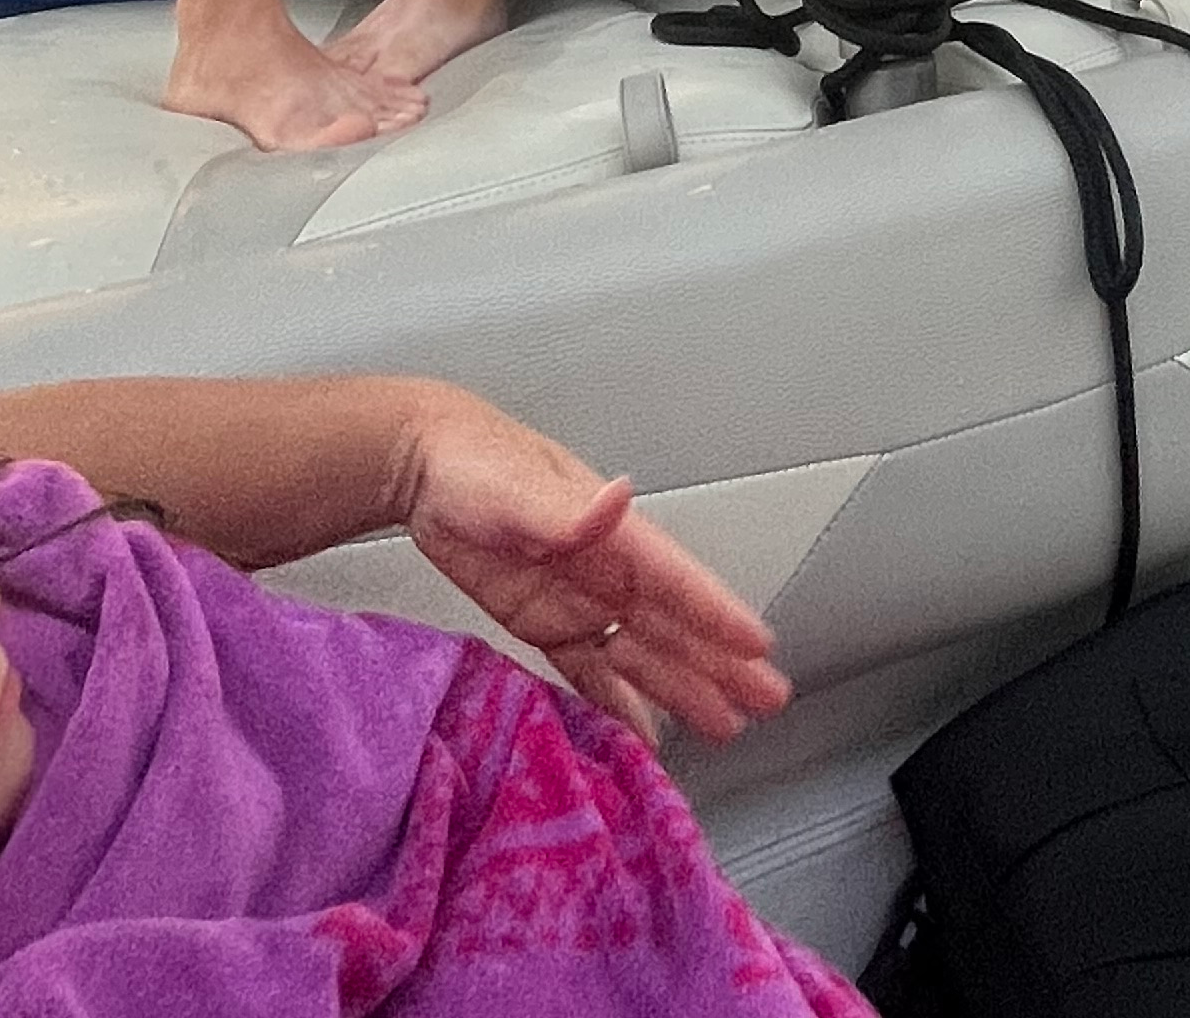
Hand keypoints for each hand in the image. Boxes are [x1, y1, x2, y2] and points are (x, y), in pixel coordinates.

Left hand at [400, 391, 791, 747]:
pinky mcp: (542, 621)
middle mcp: (605, 568)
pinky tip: (644, 729)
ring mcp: (577, 597)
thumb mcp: (516, 486)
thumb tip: (620, 497)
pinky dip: (620, 700)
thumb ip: (566, 507)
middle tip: (767, 699)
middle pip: (672, 623)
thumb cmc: (472, 461)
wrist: (422, 465)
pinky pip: (591, 669)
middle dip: (720, 661)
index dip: (718, 613)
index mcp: (610, 533)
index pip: (676, 579)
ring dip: (683, 685)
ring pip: (641, 651)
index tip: (759, 645)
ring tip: (724, 724)